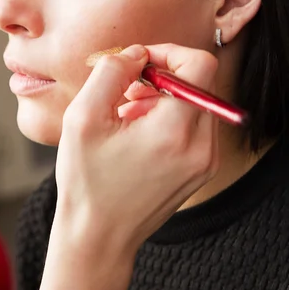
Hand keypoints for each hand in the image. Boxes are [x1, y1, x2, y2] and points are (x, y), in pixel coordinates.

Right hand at [55, 43, 218, 257]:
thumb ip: (110, 72)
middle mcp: (201, 146)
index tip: (138, 63)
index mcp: (174, 132)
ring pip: (196, 100)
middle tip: (127, 90)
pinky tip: (138, 130)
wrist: (99, 237)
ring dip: (164, 95)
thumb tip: (136, 53)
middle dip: (161, 75)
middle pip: (198, 81)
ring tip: (127, 113)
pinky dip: (169, 115)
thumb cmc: (86, 182)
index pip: (199, 64)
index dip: (167, 52)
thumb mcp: (83, 118)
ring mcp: (205, 160)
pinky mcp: (201, 168)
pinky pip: (194, 123)